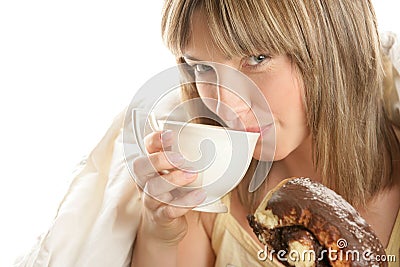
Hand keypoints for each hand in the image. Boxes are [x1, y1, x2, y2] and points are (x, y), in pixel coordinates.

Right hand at [133, 130, 206, 244]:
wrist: (163, 226)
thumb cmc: (171, 193)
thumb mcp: (173, 174)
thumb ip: (182, 159)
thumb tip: (208, 140)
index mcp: (149, 167)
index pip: (144, 149)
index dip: (154, 140)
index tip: (170, 135)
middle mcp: (145, 182)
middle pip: (141, 167)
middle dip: (159, 160)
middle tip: (180, 158)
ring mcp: (151, 200)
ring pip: (154, 189)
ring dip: (174, 179)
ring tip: (193, 175)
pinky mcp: (161, 217)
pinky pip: (170, 210)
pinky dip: (185, 202)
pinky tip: (200, 195)